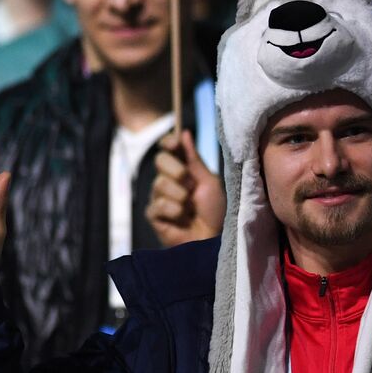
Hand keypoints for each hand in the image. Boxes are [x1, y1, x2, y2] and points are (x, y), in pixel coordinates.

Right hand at [147, 130, 224, 246]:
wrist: (215, 239)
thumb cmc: (216, 212)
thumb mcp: (209, 182)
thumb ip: (194, 159)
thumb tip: (184, 132)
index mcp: (184, 169)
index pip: (169, 149)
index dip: (168, 143)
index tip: (174, 143)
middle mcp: (169, 180)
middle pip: (160, 161)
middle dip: (176, 170)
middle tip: (190, 184)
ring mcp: (160, 197)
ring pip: (159, 183)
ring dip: (179, 195)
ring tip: (190, 208)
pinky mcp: (154, 215)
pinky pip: (157, 204)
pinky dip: (174, 211)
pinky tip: (183, 219)